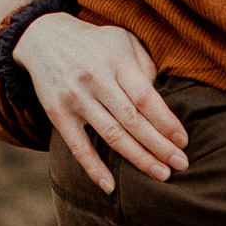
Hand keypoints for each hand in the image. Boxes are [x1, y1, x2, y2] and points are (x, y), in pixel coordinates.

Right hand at [14, 15, 186, 191]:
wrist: (42, 37)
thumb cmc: (95, 43)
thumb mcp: (123, 40)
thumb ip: (144, 66)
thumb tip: (161, 102)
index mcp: (116, 61)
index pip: (146, 98)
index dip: (166, 122)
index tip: (183, 141)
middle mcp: (96, 80)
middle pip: (132, 121)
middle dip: (159, 146)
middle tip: (181, 164)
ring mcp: (75, 98)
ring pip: (111, 136)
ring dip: (138, 158)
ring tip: (161, 174)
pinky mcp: (57, 113)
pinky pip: (78, 146)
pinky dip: (94, 168)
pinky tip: (111, 187)